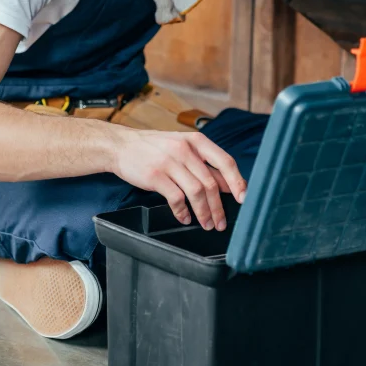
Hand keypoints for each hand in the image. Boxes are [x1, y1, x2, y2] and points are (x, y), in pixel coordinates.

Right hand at [110, 127, 246, 230]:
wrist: (121, 145)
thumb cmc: (154, 147)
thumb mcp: (182, 147)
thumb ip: (204, 164)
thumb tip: (229, 184)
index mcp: (196, 141)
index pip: (225, 161)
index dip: (237, 182)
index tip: (244, 199)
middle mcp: (185, 149)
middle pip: (211, 183)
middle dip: (219, 207)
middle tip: (221, 222)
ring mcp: (169, 162)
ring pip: (196, 192)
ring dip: (204, 212)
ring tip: (206, 224)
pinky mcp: (155, 176)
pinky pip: (176, 199)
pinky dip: (183, 212)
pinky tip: (184, 218)